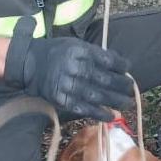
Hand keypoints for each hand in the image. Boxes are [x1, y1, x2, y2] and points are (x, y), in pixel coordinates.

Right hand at [4, 21, 132, 120]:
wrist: (29, 64)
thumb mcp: (75, 45)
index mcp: (79, 51)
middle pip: (104, 79)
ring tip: (127, 103)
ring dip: (115, 101)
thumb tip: (120, 64)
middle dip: (121, 85)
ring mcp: (68, 85)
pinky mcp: (62, 99)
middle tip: (131, 89)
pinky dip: (99, 113)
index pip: (106, 59)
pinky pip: (84, 108)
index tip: (128, 68)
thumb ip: (95, 53)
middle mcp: (74, 68)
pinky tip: (111, 115)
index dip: (120, 65)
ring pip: (97, 95)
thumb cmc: (56, 53)